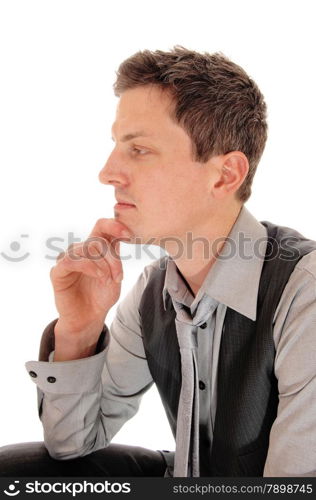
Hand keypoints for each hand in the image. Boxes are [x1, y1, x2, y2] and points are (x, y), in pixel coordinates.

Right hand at [50, 218, 131, 351]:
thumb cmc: (101, 296)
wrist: (89, 318)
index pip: (101, 226)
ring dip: (102, 265)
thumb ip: (116, 256)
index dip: (115, 225)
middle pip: (98, 241)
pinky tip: (98, 276)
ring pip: (86, 249)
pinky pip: (71, 260)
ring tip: (108, 280)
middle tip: (118, 277)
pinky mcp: (57, 272)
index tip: (128, 235)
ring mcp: (67, 259)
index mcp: (95, 248)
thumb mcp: (115, 275)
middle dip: (113, 259)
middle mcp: (80, 251)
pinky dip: (88, 266)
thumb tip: (123, 235)